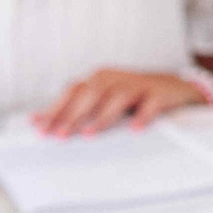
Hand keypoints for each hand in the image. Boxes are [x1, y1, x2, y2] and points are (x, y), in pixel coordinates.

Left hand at [32, 70, 208, 135]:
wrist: (176, 86)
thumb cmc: (133, 95)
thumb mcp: (102, 96)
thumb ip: (72, 106)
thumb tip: (36, 119)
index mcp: (100, 78)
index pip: (72, 91)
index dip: (56, 108)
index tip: (41, 128)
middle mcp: (116, 78)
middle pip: (91, 93)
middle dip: (74, 115)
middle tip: (61, 134)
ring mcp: (139, 85)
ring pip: (118, 97)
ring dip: (102, 116)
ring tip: (89, 133)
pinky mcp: (160, 93)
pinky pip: (151, 104)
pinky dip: (143, 116)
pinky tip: (134, 128)